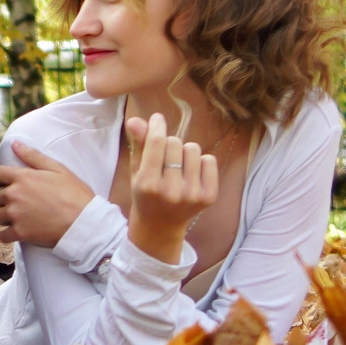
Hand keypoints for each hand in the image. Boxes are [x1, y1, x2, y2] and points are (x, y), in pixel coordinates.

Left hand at [0, 143, 94, 246]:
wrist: (84, 223)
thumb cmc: (75, 195)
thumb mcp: (58, 169)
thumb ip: (33, 156)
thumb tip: (15, 144)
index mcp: (22, 177)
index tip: (4, 183)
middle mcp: (14, 195)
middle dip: (0, 199)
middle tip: (14, 202)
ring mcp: (15, 215)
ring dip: (1, 216)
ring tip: (14, 217)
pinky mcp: (19, 233)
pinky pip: (2, 236)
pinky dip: (6, 235)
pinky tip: (16, 232)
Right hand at [123, 112, 218, 264]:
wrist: (160, 226)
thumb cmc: (145, 193)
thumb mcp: (136, 170)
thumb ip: (138, 144)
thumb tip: (136, 120)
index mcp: (148, 184)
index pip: (157, 142)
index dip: (157, 125)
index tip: (158, 118)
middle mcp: (170, 190)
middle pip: (175, 142)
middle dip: (169, 144)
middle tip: (164, 159)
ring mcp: (191, 195)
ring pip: (193, 149)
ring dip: (184, 153)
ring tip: (177, 167)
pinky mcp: (208, 197)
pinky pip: (209, 160)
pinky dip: (200, 162)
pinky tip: (191, 174)